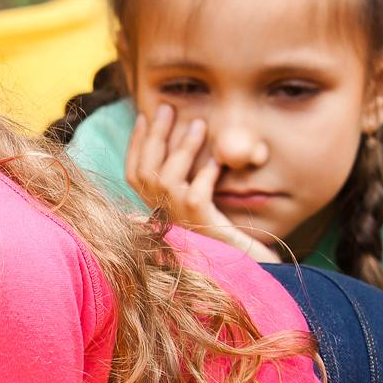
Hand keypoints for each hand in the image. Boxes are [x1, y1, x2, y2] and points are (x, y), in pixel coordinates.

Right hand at [124, 103, 276, 260]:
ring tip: (199, 123)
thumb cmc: (229, 243)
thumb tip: (183, 152)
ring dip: (183, 148)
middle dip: (156, 136)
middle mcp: (163, 218)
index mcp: (158, 212)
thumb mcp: (203, 210)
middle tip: (167, 107)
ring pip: (168, 179)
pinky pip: (197, 193)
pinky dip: (207, 173)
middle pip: (146, 172)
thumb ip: (189, 187)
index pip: (133, 175)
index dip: (136, 145)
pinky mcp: (203, 227)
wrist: (249, 274)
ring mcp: (181, 224)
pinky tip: (219, 159)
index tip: (145, 117)